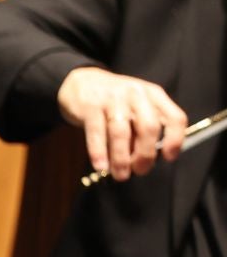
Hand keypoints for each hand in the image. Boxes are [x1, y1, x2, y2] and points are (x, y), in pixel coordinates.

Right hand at [57, 66, 187, 181]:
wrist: (81, 81)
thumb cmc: (113, 102)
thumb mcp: (135, 108)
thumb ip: (141, 130)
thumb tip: (145, 159)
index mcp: (153, 95)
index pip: (174, 117)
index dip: (175, 140)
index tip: (169, 158)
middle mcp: (136, 95)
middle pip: (149, 127)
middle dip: (146, 154)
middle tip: (140, 170)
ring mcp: (113, 99)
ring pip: (121, 132)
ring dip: (121, 158)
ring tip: (120, 175)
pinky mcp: (90, 106)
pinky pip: (96, 133)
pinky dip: (99, 152)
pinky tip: (101, 166)